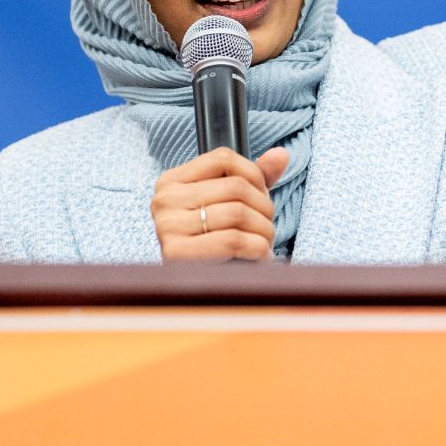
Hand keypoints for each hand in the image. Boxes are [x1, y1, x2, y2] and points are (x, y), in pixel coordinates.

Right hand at [152, 146, 289, 260]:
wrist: (194, 291)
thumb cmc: (213, 243)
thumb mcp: (229, 205)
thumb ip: (253, 178)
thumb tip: (281, 155)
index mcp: (171, 182)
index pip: (223, 158)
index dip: (254, 175)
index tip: (262, 196)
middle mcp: (164, 200)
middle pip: (235, 187)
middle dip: (264, 207)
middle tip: (268, 227)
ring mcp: (166, 226)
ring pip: (238, 213)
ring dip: (264, 230)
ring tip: (265, 242)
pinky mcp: (176, 253)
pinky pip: (232, 240)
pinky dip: (257, 248)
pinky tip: (260, 256)